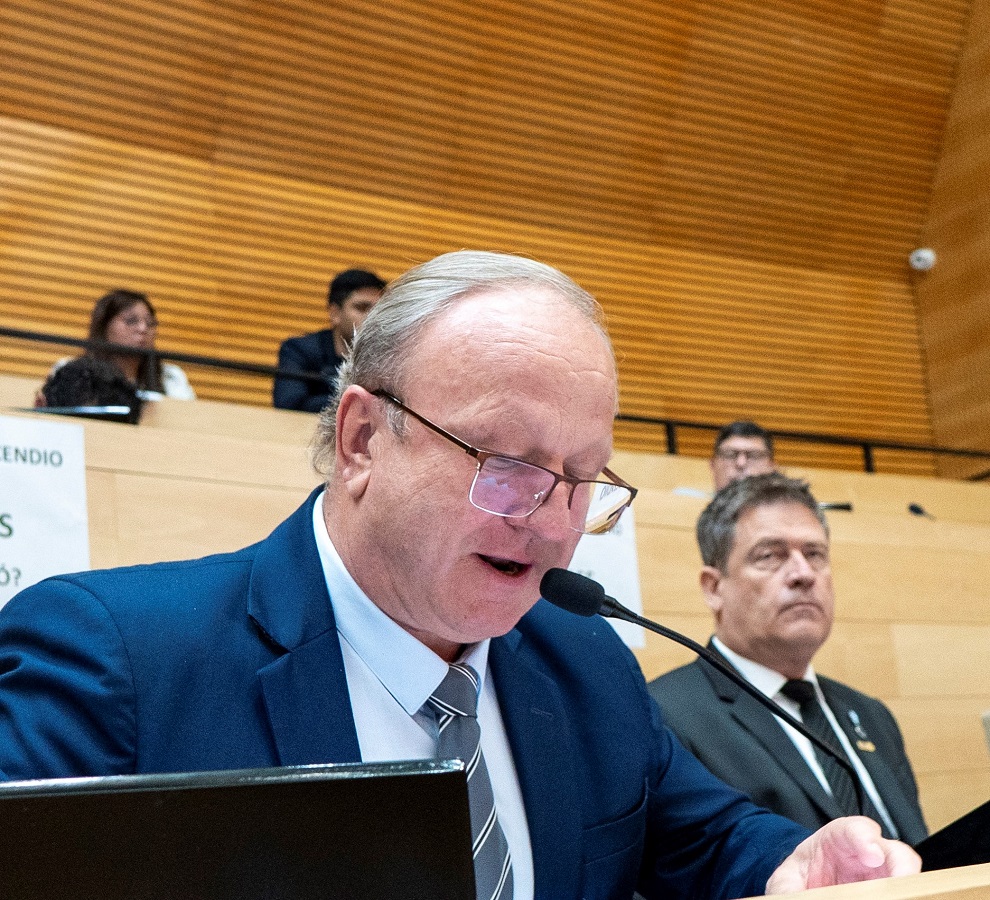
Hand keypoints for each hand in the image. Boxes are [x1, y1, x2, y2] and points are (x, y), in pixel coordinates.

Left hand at [766, 816, 920, 892]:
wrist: (808, 884)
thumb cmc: (802, 875)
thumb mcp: (787, 878)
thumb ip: (789, 887)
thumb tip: (793, 897)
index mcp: (838, 839)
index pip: (857, 829)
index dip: (866, 839)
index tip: (871, 854)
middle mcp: (868, 854)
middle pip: (895, 851)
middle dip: (901, 866)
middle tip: (898, 884)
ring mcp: (884, 875)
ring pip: (907, 874)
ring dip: (908, 887)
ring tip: (901, 896)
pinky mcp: (890, 890)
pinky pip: (907, 892)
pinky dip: (904, 895)